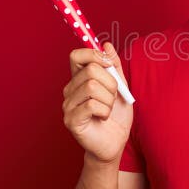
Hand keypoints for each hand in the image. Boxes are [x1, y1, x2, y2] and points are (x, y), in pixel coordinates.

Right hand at [61, 42, 133, 163]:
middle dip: (111, 82)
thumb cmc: (116, 117)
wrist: (115, 144)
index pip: (77, 55)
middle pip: (90, 69)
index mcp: (80, 79)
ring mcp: (68, 105)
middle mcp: (70, 90)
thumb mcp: (121, 87)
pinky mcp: (71, 120)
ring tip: (108, 110)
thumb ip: (114, 66)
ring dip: (109, 99)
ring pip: (92, 86)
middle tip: (113, 97)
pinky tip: (103, 118)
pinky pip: (92, 104)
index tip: (109, 63)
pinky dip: (105, 111)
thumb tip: (106, 44)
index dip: (94, 54)